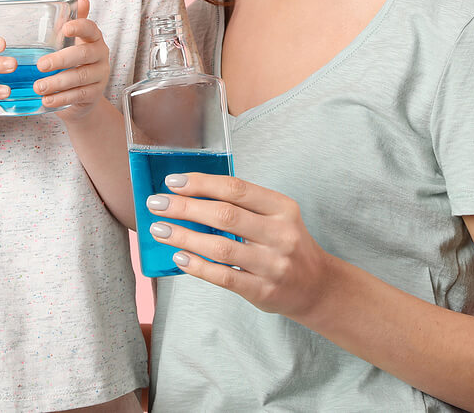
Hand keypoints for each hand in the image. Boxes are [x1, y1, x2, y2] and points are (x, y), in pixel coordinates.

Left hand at [35, 0, 110, 121]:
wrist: (84, 97)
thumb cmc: (74, 63)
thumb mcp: (71, 43)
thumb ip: (73, 22)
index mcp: (93, 39)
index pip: (91, 29)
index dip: (80, 27)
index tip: (65, 28)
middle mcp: (100, 55)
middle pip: (83, 54)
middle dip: (61, 60)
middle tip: (40, 65)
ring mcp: (100, 75)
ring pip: (80, 77)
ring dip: (58, 82)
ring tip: (38, 87)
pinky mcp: (95, 94)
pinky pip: (79, 95)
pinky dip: (61, 98)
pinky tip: (47, 100)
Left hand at [146, 173, 334, 317]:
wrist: (316, 286)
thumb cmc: (287, 245)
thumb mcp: (277, 216)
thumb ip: (244, 206)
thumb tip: (192, 196)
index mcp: (282, 207)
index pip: (236, 189)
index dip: (202, 183)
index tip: (173, 182)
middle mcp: (280, 233)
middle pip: (224, 215)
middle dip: (185, 207)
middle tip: (157, 204)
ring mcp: (272, 264)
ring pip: (220, 247)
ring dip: (184, 237)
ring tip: (160, 230)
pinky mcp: (263, 290)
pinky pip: (223, 277)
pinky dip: (198, 266)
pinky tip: (179, 257)